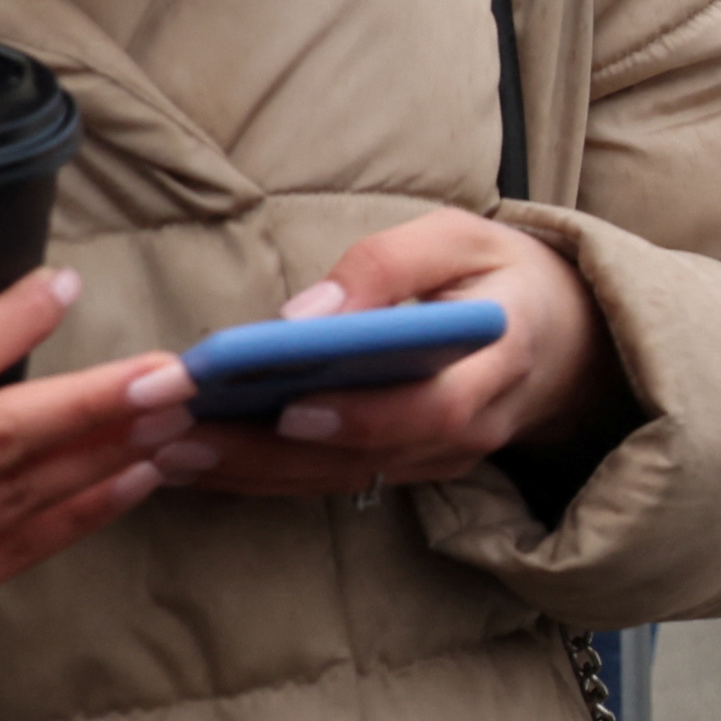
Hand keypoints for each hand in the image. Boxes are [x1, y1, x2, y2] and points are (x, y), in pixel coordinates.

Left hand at [164, 208, 614, 497]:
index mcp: (498, 364)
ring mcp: (437, 460)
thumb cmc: (497, 276)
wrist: (557, 338)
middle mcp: (470, 430)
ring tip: (163, 448)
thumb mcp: (460, 238)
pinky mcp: (405, 470)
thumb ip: (391, 265)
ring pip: (336, 479)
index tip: (288, 405)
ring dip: (246, 471)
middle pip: (363, 456)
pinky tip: (195, 460)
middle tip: (177, 434)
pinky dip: (260, 475)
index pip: (433, 408)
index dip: (362, 414)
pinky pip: (330, 482)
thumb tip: (306, 316)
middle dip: (264, 451)